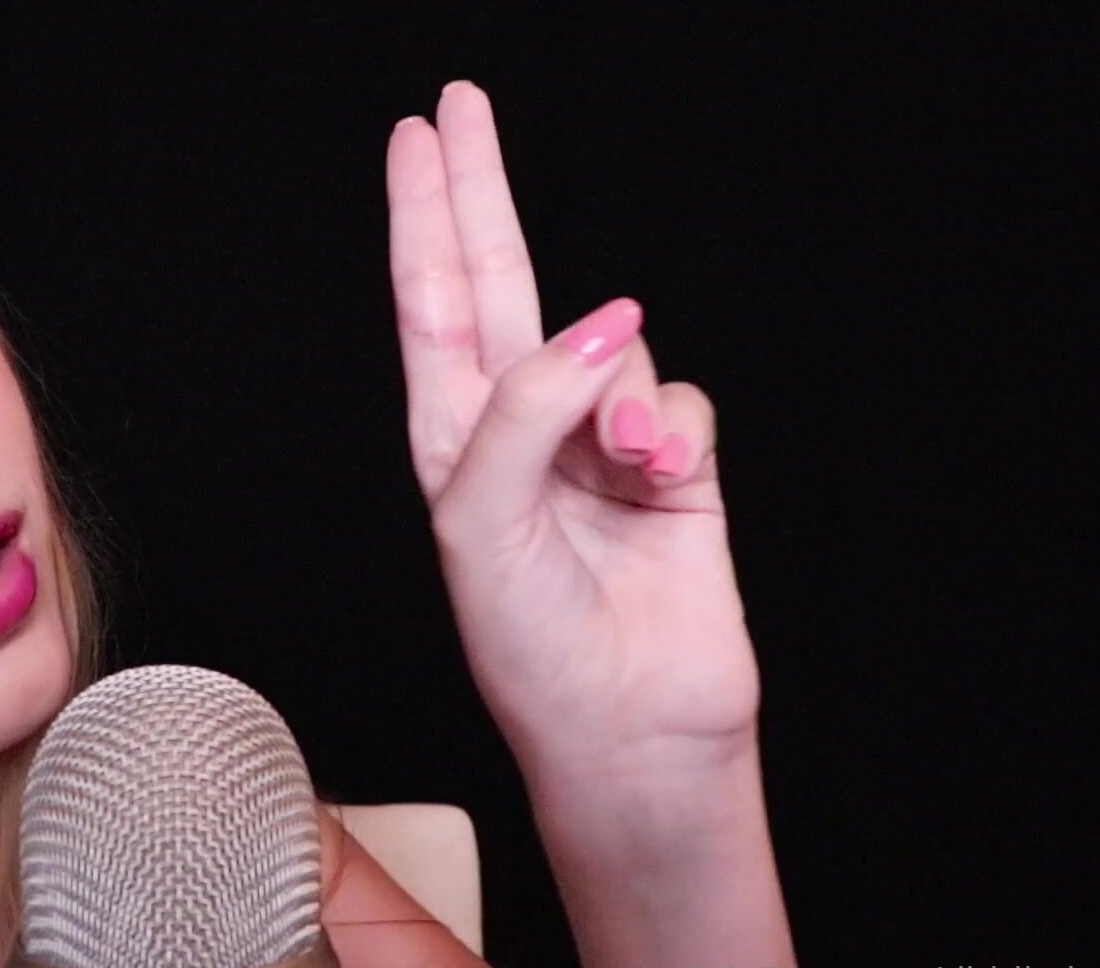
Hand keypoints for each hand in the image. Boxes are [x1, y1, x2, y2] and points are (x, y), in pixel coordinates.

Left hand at [387, 82, 759, 781]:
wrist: (627, 731)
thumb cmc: (529, 647)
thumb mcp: (483, 524)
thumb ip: (523, 410)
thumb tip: (601, 323)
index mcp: (452, 441)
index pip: (433, 304)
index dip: (425, 218)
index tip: (418, 136)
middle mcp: (522, 430)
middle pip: (501, 282)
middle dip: (480, 192)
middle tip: (462, 104)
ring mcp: (599, 445)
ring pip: (615, 351)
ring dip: (619, 397)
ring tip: (623, 473)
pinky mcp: (675, 467)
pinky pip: (681, 401)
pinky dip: (674, 432)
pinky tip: (664, 480)